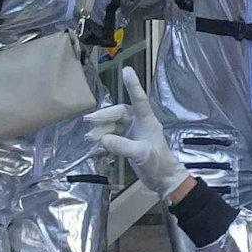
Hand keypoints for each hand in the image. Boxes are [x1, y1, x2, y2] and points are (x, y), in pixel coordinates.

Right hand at [90, 68, 192, 200]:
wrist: (164, 180)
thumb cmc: (158, 163)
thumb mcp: (141, 153)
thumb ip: (121, 145)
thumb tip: (101, 139)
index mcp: (147, 121)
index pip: (139, 99)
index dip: (133, 85)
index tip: (127, 70)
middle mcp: (140, 123)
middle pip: (119, 113)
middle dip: (104, 116)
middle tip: (88, 120)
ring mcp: (134, 133)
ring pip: (114, 125)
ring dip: (101, 130)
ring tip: (89, 137)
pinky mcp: (129, 144)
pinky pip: (113, 137)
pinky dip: (104, 139)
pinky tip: (95, 144)